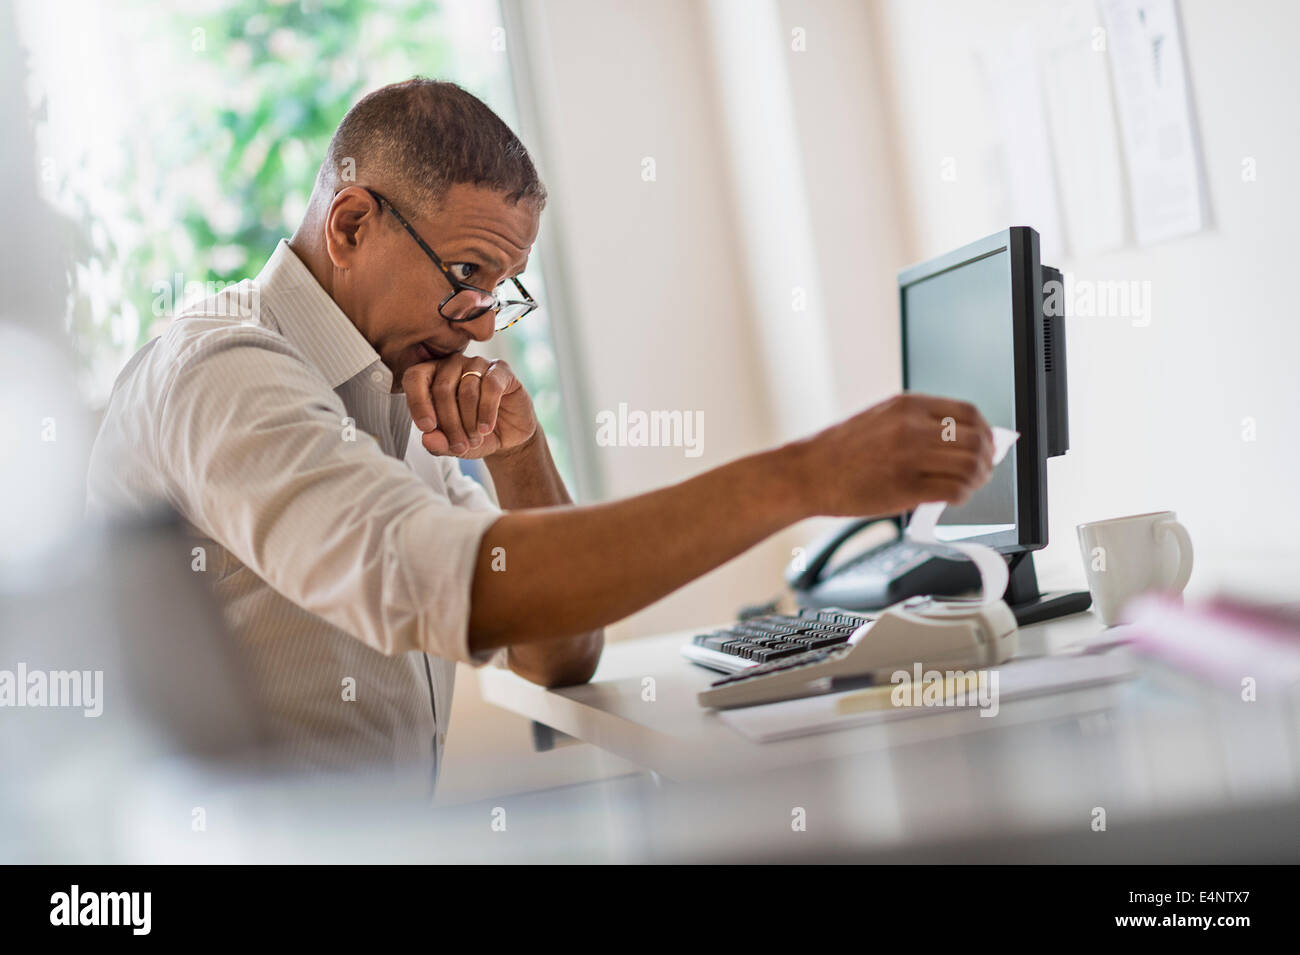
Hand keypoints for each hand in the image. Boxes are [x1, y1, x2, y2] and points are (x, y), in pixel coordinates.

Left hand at [402, 355, 536, 458]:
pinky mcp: (500, 369)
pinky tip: (486, 428)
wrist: (508, 436)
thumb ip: (438, 444)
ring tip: (474, 440)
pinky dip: (487, 412)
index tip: (427, 427)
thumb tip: (428, 438)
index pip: (414, 377)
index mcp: (432, 376)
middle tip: (459, 446)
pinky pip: (490, 387)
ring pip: (467, 390)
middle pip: (442, 389)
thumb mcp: (454, 445)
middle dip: (450, 424)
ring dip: (470, 422)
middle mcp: (452, 364)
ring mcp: (477, 363)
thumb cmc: (475, 434)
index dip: (417, 402)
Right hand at [794, 393, 994, 516]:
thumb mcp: (880, 419)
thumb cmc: (839, 451)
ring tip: (967, 488)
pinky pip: (952, 491)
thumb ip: (917, 423)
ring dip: (976, 481)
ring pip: (969, 467)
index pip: (969, 413)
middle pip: (976, 441)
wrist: (806, 474)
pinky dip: (961, 497)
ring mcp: (909, 458)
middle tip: (982, 472)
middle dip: (986, 460)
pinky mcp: (904, 488)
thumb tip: (957, 438)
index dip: (986, 432)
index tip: (986, 445)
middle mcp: (912, 427)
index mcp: (908, 405)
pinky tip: (952, 499)